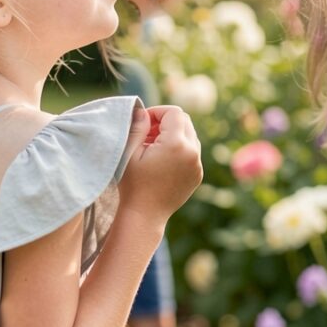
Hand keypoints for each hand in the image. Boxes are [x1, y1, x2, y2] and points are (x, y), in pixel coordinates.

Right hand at [118, 105, 202, 221]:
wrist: (144, 215)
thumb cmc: (132, 184)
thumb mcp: (128, 152)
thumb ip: (136, 127)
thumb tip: (142, 111)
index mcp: (176, 144)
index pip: (173, 112)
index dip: (157, 112)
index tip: (142, 123)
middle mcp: (192, 152)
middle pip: (185, 120)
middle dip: (166, 122)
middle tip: (146, 135)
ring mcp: (197, 164)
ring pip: (190, 135)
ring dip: (173, 135)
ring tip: (152, 148)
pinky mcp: (197, 174)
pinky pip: (192, 151)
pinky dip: (179, 149)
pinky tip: (161, 162)